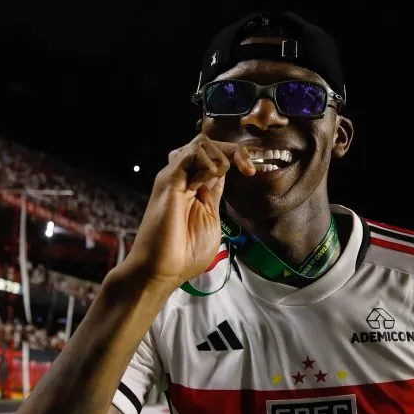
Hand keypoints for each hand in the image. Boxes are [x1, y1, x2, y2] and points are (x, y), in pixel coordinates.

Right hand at [118, 134, 254, 291]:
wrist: (162, 270)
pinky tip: (203, 186)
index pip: (215, 156)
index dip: (236, 156)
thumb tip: (221, 175)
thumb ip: (214, 195)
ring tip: (216, 184)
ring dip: (220, 158)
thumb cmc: (184, 254)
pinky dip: (207, 164)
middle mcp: (183, 177)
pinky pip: (192, 153)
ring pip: (201, 143)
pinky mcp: (169, 179)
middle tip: (247, 170)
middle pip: (208, 144)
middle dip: (234, 151)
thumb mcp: (211, 219)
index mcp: (194, 187)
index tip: (251, 172)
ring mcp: (175, 176)